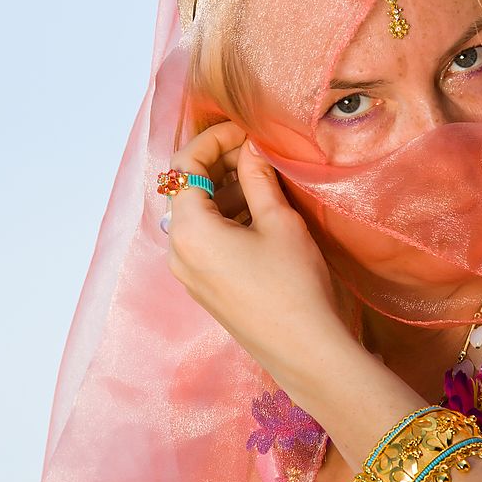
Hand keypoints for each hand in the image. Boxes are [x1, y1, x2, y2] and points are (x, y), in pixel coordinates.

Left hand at [165, 122, 345, 373]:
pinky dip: (224, 218)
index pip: (183, 166)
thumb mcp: (279, 222)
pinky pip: (204, 241)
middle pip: (185, 191)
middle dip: (218, 164)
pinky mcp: (203, 288)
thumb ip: (258, 177)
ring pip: (196, 216)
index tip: (245, 131)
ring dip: (223, 191)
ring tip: (263, 179)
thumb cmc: (294, 284)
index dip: (213, 139)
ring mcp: (188, 274)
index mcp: (189, 230)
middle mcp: (177, 251)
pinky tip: (257, 212)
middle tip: (256, 152)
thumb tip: (251, 147)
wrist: (305, 351)